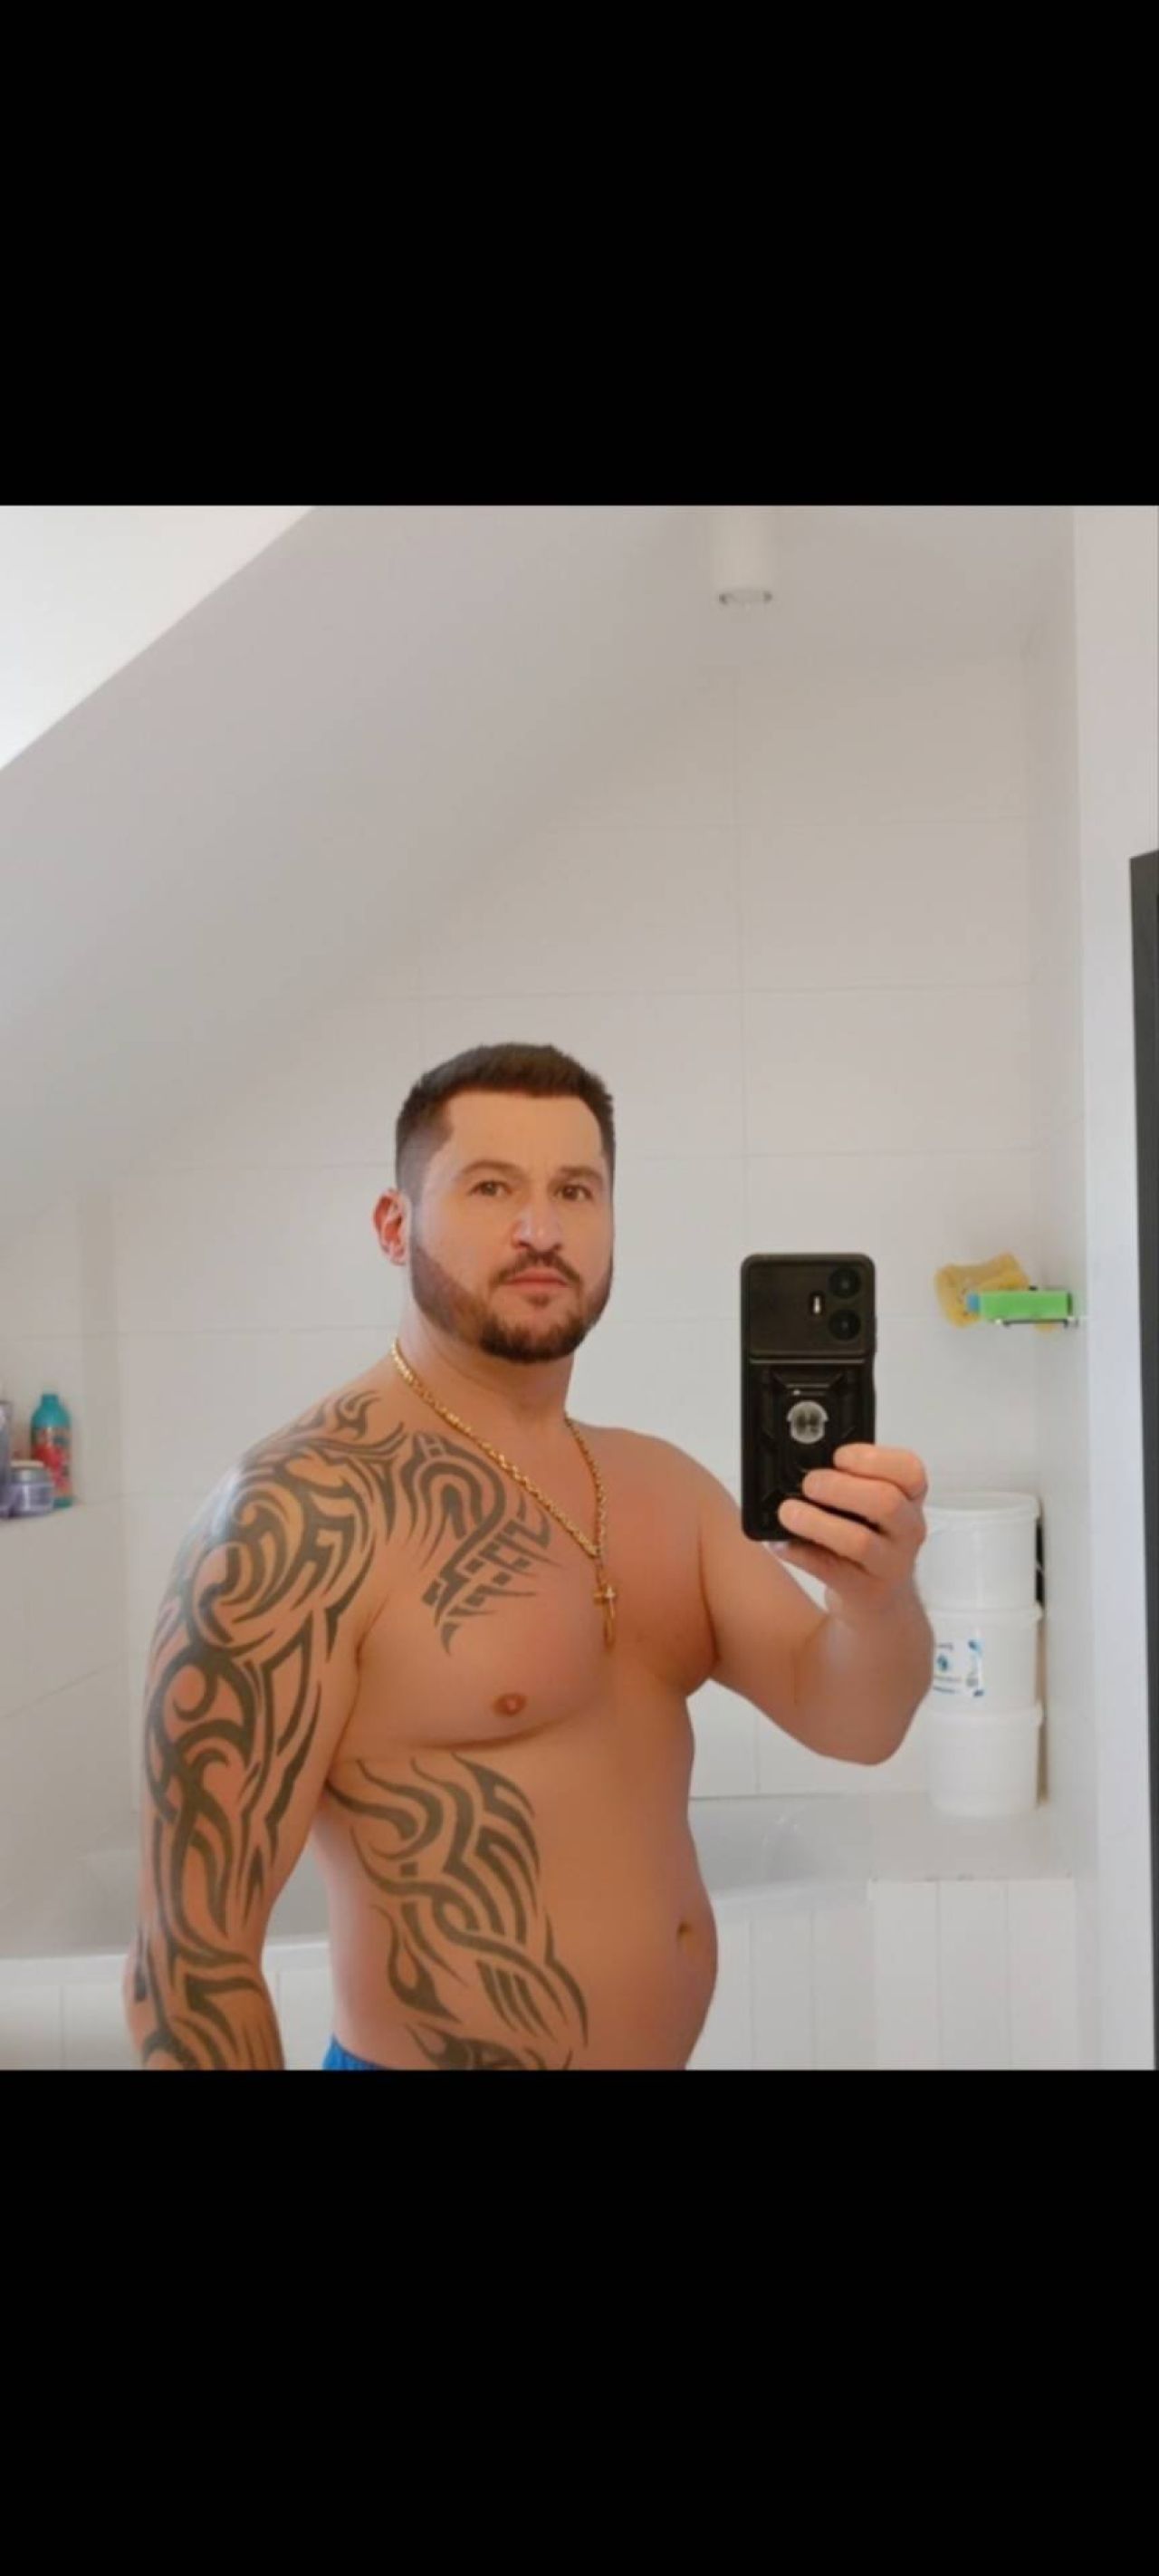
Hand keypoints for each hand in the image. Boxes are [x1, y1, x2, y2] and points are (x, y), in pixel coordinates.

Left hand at [768, 1444, 929, 1623]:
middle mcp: (907, 1529)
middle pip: (886, 1502)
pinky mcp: (866, 1591)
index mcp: (910, 1498)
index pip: (909, 1471)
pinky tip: (782, 1544)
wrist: (883, 1598)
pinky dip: (800, 1554)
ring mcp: (890, 1564)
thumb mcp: (872, 1504)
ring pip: (859, 1541)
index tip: (838, 1456)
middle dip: (840, 1487)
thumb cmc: (869, 1536)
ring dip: (817, 1523)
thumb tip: (798, 1467)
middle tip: (809, 1484)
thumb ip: (848, 1481)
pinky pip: (831, 1570)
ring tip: (789, 1513)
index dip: (871, 1459)